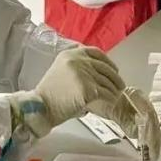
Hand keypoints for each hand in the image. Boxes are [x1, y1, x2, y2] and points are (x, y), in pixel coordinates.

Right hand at [9, 48, 160, 160]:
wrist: (40, 108)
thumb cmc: (50, 94)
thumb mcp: (61, 70)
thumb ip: (78, 67)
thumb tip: (99, 75)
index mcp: (72, 54)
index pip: (96, 53)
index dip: (108, 62)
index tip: (114, 70)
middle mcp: (78, 60)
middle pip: (105, 68)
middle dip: (115, 79)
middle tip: (120, 87)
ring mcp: (83, 74)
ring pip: (107, 82)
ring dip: (114, 91)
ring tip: (115, 98)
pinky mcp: (87, 89)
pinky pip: (105, 95)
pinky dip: (110, 100)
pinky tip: (111, 104)